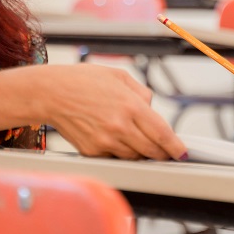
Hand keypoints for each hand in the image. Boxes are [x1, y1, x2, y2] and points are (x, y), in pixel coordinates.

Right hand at [0, 63, 185, 160]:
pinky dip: (120, 151)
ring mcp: (105, 142)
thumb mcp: (119, 76)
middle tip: (165, 151)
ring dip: (141, 152)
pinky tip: (114, 137)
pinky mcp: (92, 151)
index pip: (162, 134)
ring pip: (134, 157)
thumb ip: (141, 93)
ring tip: (136, 139)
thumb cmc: (83, 81)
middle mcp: (119, 126)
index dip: (175, 146)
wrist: (52, 93)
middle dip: (161, 153)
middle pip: (151, 151)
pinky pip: (115, 157)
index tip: (182, 152)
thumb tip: (152, 108)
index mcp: (130, 106)